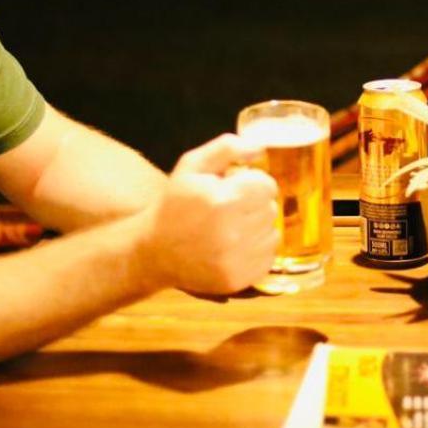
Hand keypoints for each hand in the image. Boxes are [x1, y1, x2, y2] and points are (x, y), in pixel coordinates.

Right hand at [138, 134, 278, 294]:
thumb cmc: (175, 204)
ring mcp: (236, 260)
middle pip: (271, 209)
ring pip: (272, 233)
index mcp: (222, 199)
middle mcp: (232, 232)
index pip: (267, 186)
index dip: (252, 183)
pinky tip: (234, 246)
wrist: (154, 251)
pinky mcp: (238, 279)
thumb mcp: (192, 166)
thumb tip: (260, 148)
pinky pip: (268, 257)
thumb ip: (227, 148)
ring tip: (232, 227)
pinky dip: (257, 250)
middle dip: (254, 204)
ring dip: (257, 227)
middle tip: (231, 209)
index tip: (236, 188)